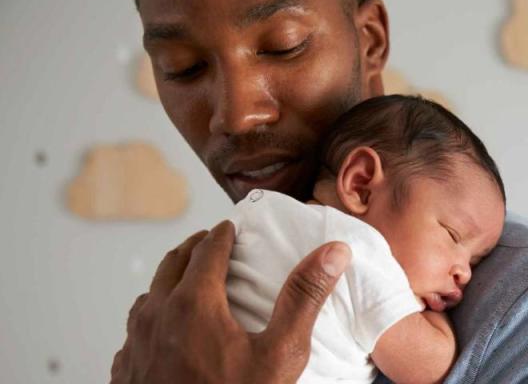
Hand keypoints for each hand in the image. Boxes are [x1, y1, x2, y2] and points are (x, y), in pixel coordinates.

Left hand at [110, 220, 351, 383]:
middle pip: (171, 264)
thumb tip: (332, 253)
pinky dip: (152, 316)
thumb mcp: (281, 353)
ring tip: (188, 281)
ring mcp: (135, 343)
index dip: (222, 235)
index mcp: (193, 304)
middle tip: (210, 242)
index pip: (207, 250)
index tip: (230, 227)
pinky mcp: (126, 369)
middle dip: (193, 248)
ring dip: (169, 280)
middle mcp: (156, 315)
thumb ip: (303, 298)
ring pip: (149, 296)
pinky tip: (165, 331)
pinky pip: (135, 330)